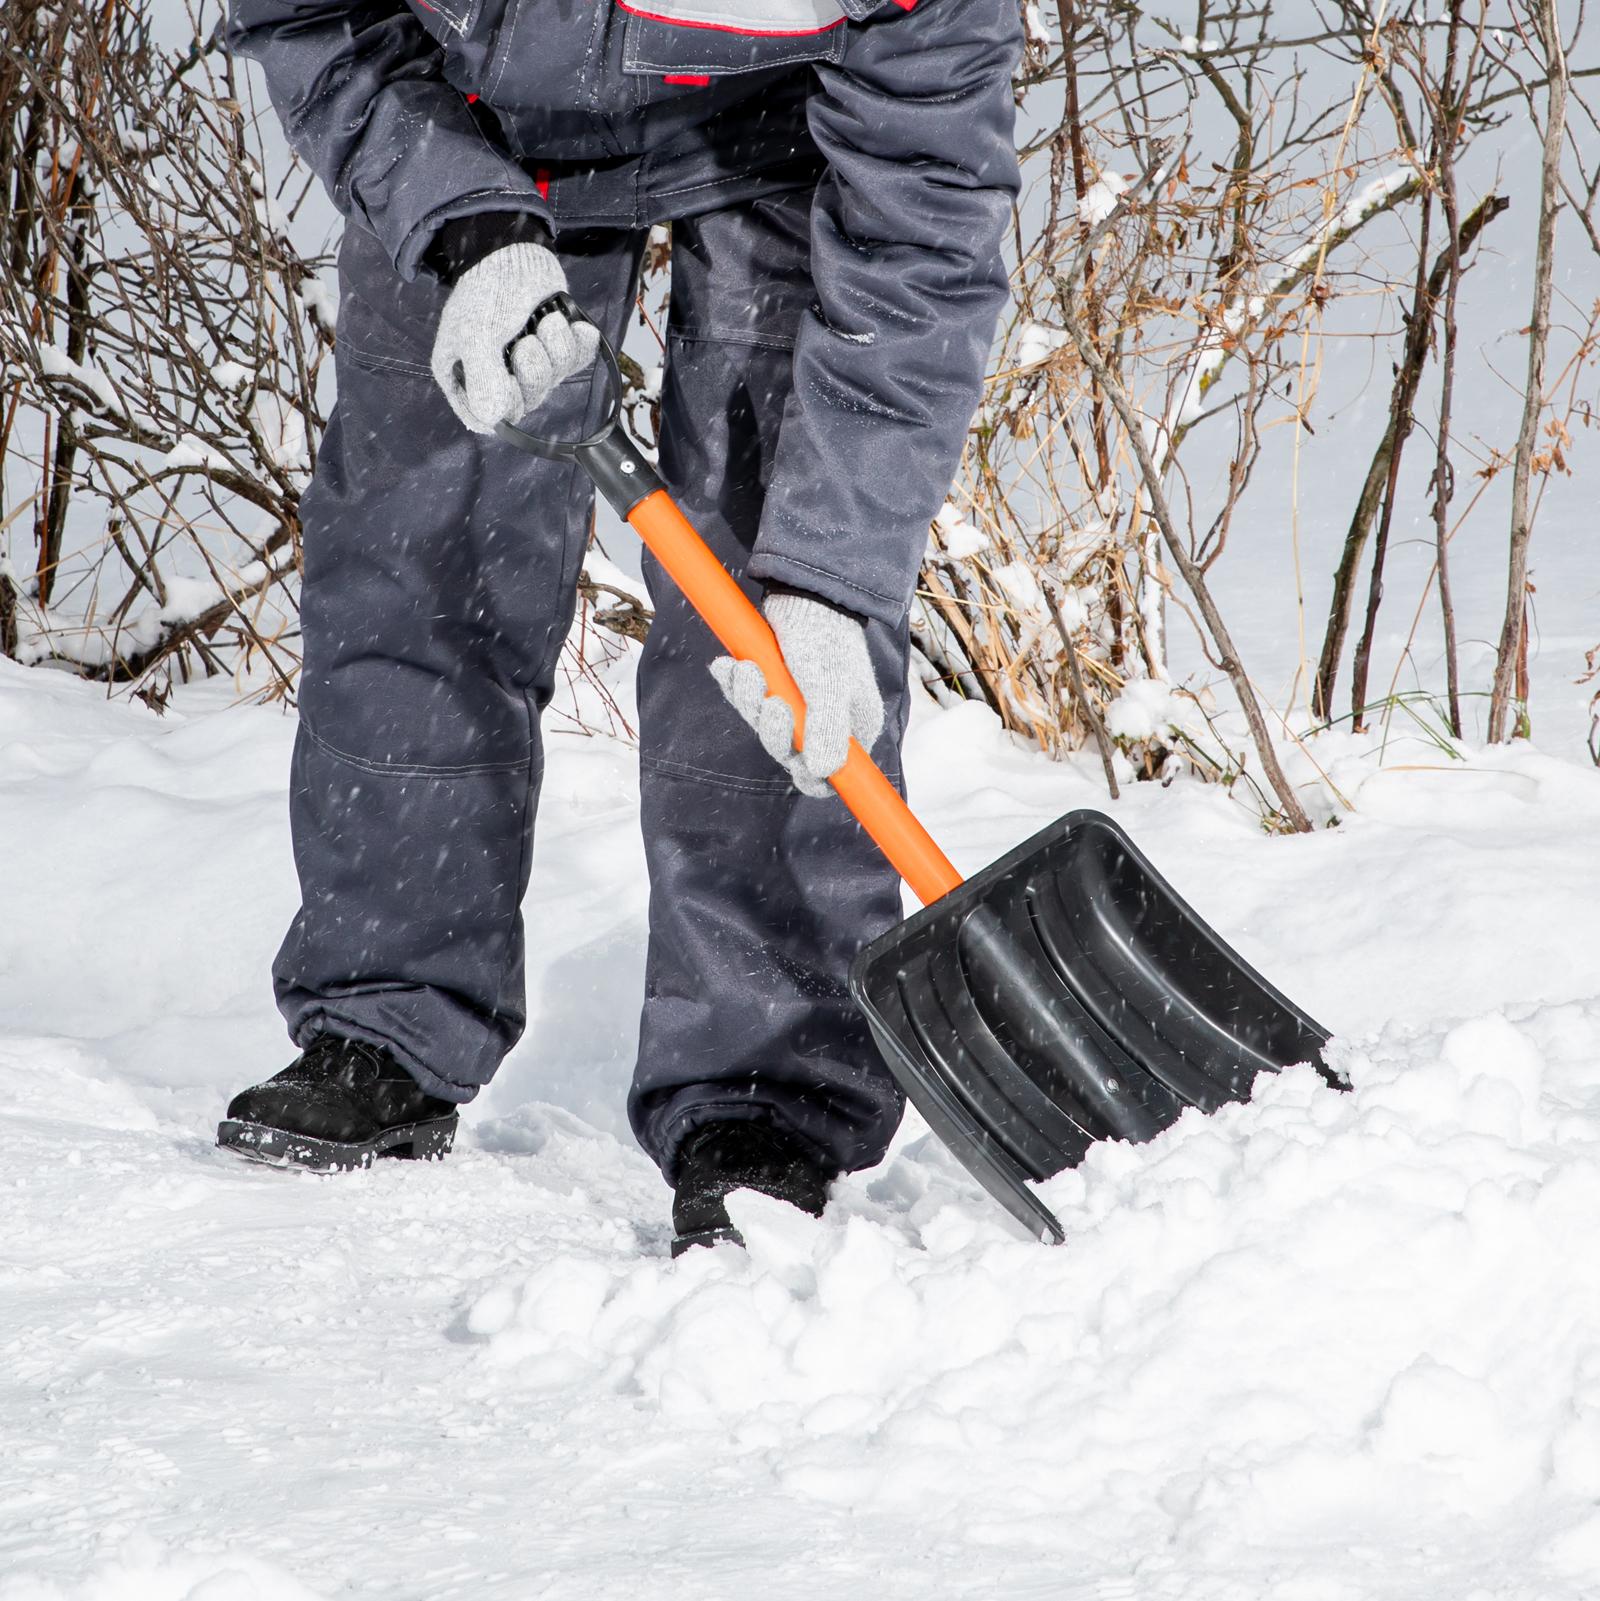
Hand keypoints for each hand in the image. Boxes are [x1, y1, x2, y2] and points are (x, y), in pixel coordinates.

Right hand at [429, 242, 597, 433]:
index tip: (510, 382)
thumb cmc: (485, 290)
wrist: (515, 250)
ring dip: (555, 347)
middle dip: (535, 370)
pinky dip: (577, 342)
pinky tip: (567, 323)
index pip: (486, 419)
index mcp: (465, 376)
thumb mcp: (474, 333)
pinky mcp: (557, 350)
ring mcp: (529, 365)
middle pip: (527, 402)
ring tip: (545, 322)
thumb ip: (483, 376)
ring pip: (554, 380)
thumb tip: (492, 419)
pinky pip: (577, 362)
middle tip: (527, 341)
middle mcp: (496, 376)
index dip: (505, 406)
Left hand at [709, 590, 883, 797]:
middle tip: (769, 701)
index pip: (833, 775)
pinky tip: (727, 665)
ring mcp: (798, 703)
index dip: (810, 775)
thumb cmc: (824, 638)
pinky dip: (735, 685)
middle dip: (772, 729)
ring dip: (749, 700)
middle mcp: (827, 720)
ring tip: (745, 669)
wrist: (802, 592)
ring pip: (764, 725)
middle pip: (790, 753)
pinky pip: (748, 700)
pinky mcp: (774, 684)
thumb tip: (822, 774)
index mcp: (854, 726)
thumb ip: (827, 731)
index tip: (794, 760)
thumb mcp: (830, 687)